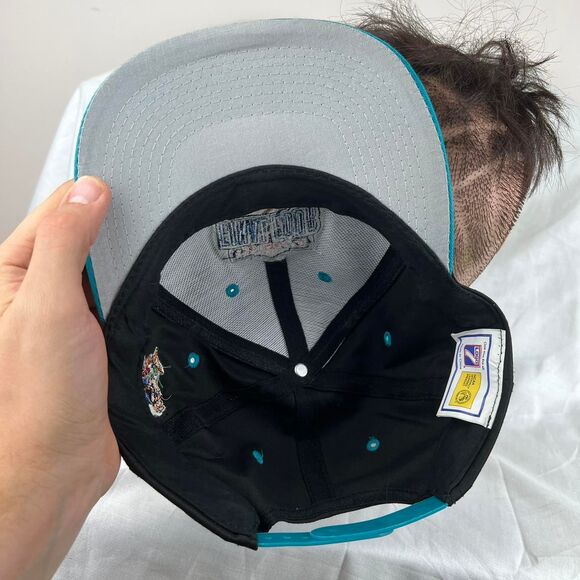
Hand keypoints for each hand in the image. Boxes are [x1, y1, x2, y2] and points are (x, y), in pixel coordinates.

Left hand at [0, 177, 119, 578]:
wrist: (64, 460)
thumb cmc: (41, 396)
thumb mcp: (47, 307)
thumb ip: (64, 243)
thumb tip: (87, 192)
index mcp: (12, 274)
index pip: (55, 211)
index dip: (91, 194)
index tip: (131, 180)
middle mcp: (39, 288)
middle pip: (82, 234)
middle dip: (115, 226)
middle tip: (153, 215)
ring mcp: (70, 310)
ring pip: (105, 265)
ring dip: (129, 258)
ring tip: (158, 247)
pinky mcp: (97, 331)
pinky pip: (119, 294)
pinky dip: (137, 285)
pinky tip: (154, 284)